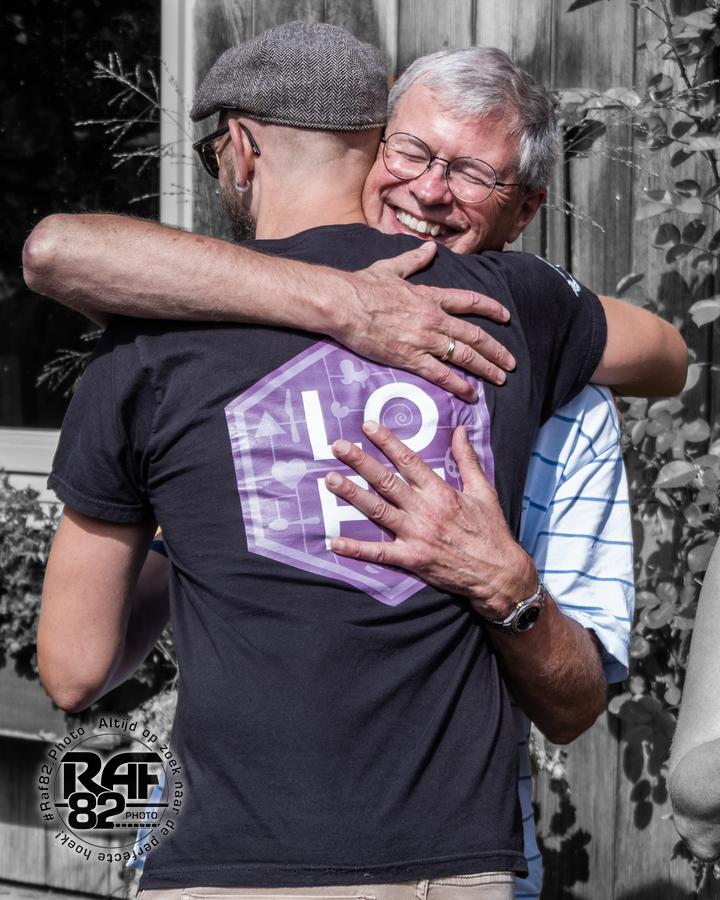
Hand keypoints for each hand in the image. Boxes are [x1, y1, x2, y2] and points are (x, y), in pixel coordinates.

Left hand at [325, 420, 536, 616]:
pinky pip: (379, 552)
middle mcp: (425, 510)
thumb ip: (468, 459)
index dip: (387, 441)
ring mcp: (416, 535)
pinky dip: (356, 548)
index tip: (368, 426)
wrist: (497, 572)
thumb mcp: (483, 490)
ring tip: (330, 480)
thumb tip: (461, 429)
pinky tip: (335, 541)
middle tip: (338, 446)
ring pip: (377, 510)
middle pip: (386, 481)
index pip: (409, 460)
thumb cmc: (490, 530)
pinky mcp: (412, 559)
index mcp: (440, 491)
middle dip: (360, 462)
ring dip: (352, 494)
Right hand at [333, 242, 514, 402]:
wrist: (344, 304)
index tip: (506, 317)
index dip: (491, 309)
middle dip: (496, 350)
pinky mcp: (410, 358)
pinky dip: (459, 385)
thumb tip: (429, 248)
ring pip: (464, 356)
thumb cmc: (362, 286)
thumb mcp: (392, 268)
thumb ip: (414, 260)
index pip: (470, 302)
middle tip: (510, 363)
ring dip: (485, 368)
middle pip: (475, 335)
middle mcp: (434, 319)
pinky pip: (441, 374)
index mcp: (430, 296)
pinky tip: (471, 394)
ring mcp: (424, 340)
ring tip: (499, 379)